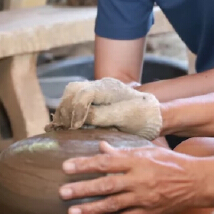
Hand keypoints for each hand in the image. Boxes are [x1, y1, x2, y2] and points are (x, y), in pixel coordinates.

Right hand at [48, 78, 162, 139]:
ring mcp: (97, 92)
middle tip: (60, 127)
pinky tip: (62, 124)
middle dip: (65, 109)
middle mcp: (100, 86)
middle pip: (73, 90)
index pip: (82, 93)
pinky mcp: (96, 102)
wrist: (156, 116)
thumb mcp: (123, 117)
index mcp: (107, 88)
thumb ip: (100, 115)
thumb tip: (79, 118)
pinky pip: (76, 102)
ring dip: (64, 110)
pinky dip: (68, 112)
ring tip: (58, 127)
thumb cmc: (142, 117)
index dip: (75, 110)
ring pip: (72, 94)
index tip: (73, 127)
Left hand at [59, 141, 203, 213]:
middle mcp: (137, 180)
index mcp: (136, 161)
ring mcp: (142, 198)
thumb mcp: (148, 151)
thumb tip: (101, 147)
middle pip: (106, 184)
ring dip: (91, 209)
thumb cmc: (171, 162)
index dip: (85, 164)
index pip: (106, 162)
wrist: (196, 181)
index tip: (66, 167)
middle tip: (62, 192)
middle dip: (82, 189)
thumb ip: (123, 151)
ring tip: (72, 213)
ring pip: (112, 204)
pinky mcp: (148, 212)